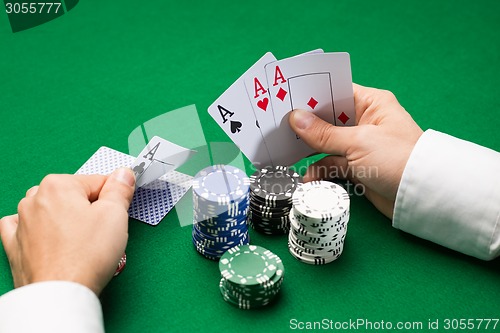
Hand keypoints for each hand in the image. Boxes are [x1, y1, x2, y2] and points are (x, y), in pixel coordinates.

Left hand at [0, 168, 134, 294]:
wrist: (60, 294)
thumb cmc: (86, 256)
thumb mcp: (115, 214)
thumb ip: (119, 189)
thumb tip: (122, 175)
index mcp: (58, 185)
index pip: (97, 182)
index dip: (113, 197)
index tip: (119, 211)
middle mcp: (35, 199)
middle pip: (73, 195)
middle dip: (89, 209)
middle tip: (102, 231)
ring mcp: (22, 222)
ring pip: (51, 209)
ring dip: (66, 219)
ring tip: (81, 242)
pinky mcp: (15, 245)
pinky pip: (25, 227)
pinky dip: (38, 229)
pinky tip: (52, 238)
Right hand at [289, 84, 422, 217]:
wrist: (420, 196)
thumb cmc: (396, 158)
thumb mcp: (358, 142)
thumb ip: (324, 133)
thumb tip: (296, 118)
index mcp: (370, 104)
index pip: (335, 92)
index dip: (311, 96)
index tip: (286, 99)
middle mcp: (364, 121)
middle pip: (327, 119)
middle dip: (306, 126)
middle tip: (280, 128)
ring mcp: (359, 145)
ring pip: (326, 144)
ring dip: (310, 151)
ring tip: (288, 155)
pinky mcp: (357, 167)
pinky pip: (331, 165)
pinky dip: (320, 171)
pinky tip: (309, 178)